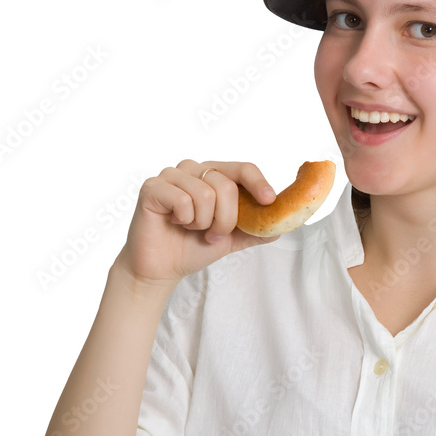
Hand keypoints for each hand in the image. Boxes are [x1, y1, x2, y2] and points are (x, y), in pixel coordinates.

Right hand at [113, 159, 278, 288]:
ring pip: (205, 193)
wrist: (162, 268)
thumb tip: (282, 226)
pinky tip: (175, 223)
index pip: (243, 168)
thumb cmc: (193, 247)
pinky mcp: (152, 187)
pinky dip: (184, 219)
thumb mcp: (232, 239)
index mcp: (214, 175)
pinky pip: (182, 200)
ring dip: (203, 222)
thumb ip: (255, 230)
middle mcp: (194, 169)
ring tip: (192, 229)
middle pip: (225, 185)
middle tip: (213, 234)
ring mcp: (171, 175)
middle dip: (225, 219)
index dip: (258, 182)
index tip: (269, 201)